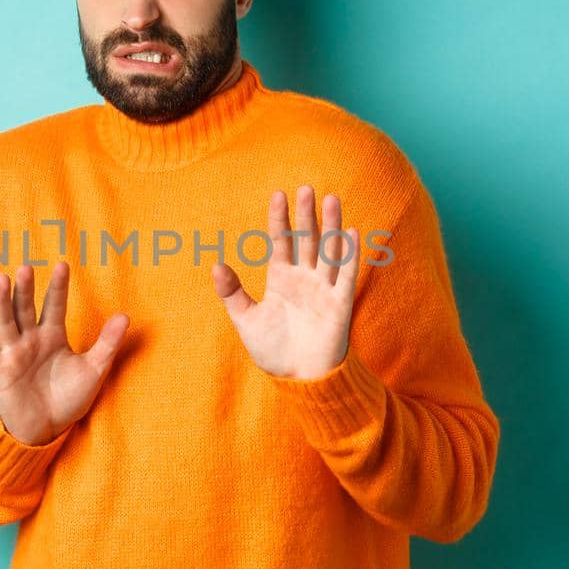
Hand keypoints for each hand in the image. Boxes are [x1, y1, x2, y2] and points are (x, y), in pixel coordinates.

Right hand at [0, 260, 129, 445]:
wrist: (47, 429)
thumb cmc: (69, 398)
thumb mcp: (93, 370)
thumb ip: (107, 343)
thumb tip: (125, 316)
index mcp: (52, 336)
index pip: (54, 305)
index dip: (58, 287)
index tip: (62, 265)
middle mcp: (30, 340)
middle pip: (26, 308)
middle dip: (26, 289)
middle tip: (26, 268)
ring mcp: (13, 354)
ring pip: (6, 322)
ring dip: (2, 301)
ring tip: (2, 279)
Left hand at [212, 185, 359, 379]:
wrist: (298, 379)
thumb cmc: (272, 350)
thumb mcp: (246, 319)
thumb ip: (232, 293)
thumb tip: (215, 265)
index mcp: (281, 278)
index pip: (281, 241)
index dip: (280, 219)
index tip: (279, 194)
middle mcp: (304, 278)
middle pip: (307, 240)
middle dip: (307, 215)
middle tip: (307, 188)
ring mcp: (323, 289)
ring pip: (328, 251)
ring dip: (331, 226)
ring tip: (331, 199)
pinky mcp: (340, 304)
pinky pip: (345, 276)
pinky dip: (349, 255)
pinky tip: (353, 233)